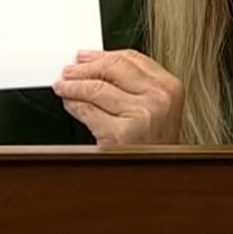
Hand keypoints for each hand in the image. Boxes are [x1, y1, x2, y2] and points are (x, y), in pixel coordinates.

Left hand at [52, 49, 183, 146]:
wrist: (158, 178)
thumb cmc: (155, 146)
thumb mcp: (157, 110)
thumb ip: (134, 86)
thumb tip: (96, 67)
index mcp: (170, 87)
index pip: (132, 58)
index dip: (103, 55)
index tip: (86, 56)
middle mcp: (158, 99)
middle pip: (113, 68)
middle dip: (85, 67)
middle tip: (69, 70)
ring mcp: (140, 116)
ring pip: (96, 88)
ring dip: (73, 85)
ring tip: (62, 85)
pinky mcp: (119, 135)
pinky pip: (88, 111)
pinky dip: (73, 105)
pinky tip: (69, 103)